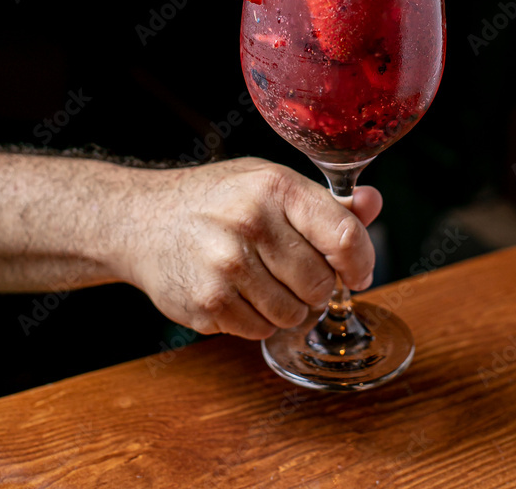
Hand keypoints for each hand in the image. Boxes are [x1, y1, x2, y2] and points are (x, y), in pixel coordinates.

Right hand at [109, 157, 381, 339]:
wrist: (142, 220)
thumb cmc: (216, 200)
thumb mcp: (268, 183)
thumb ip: (324, 202)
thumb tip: (373, 203)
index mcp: (274, 187)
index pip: (343, 234)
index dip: (360, 261)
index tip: (356, 271)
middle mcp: (251, 223)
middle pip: (321, 282)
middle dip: (316, 285)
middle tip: (292, 271)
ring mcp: (226, 265)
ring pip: (293, 314)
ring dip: (287, 307)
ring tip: (262, 281)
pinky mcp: (208, 303)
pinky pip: (260, 331)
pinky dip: (256, 321)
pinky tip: (237, 293)